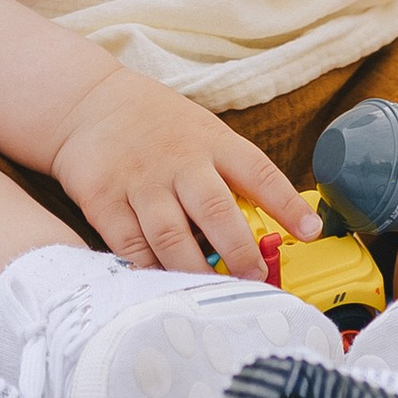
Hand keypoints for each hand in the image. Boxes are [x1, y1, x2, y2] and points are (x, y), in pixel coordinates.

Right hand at [48, 64, 320, 274]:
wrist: (87, 102)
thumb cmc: (156, 124)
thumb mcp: (200, 129)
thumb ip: (227, 170)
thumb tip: (269, 223)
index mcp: (210, 140)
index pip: (257, 171)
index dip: (287, 203)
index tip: (311, 231)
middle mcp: (178, 160)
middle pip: (215, 211)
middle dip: (239, 253)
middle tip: (255, 281)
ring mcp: (140, 181)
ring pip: (173, 237)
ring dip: (197, 272)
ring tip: (215, 295)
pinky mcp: (105, 200)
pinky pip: (132, 247)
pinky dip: (151, 271)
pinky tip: (165, 287)